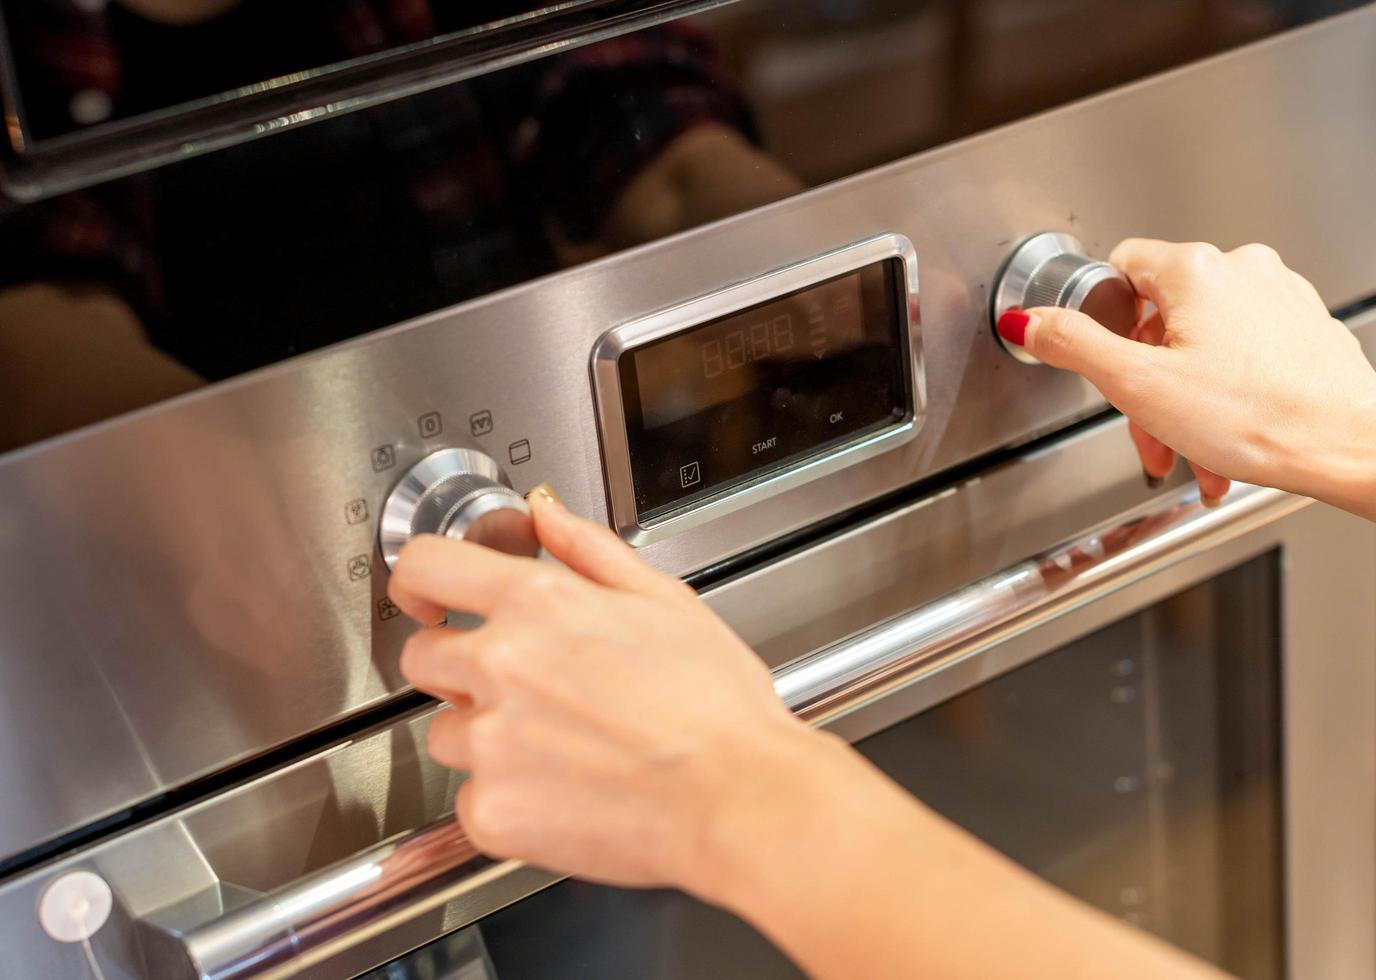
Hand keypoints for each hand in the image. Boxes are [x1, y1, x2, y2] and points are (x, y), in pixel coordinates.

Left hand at [387, 487, 818, 897]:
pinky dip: (506, 801)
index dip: (418, 581)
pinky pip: (471, 800)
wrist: (736, 796)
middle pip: (422, 658)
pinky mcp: (492, 811)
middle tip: (520, 687)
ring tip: (559, 746)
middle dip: (458, 668)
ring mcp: (490, 742)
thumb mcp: (664, 599)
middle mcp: (500, 666)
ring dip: (485, 737)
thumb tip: (544, 511)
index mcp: (538, 603)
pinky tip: (563, 791)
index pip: (426, 567)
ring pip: (446, 734)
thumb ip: (588, 548)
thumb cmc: (715, 705)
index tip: (425, 598)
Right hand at [999, 239, 1375, 516]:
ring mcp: (1280, 298)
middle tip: (1149, 430)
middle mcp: (1242, 271)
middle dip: (1147, 382)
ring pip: (1204, 344)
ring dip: (1184, 400)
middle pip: (1162, 317)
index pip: (1121, 266)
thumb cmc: (1258, 418)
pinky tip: (1225, 439)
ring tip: (1191, 451)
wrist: (1349, 444)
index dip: (1103, 319)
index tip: (1106, 360)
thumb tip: (1030, 321)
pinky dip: (1226, 396)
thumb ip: (1074, 345)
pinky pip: (1244, 357)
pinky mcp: (1305, 330)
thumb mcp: (1138, 384)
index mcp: (1196, 272)